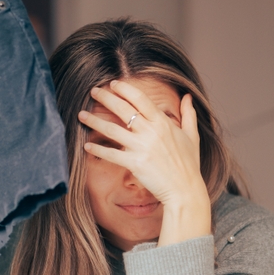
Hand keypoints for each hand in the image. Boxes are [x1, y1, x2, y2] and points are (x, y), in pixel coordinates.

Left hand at [78, 80, 210, 245]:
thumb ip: (189, 115)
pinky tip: (87, 145)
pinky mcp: (134, 163)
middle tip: (93, 91)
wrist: (185, 190)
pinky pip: (111, 154)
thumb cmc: (189, 165)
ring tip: (81, 115)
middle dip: (105, 97)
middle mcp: (151, 132)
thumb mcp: (192, 137)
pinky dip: (97, 149)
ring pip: (111, 130)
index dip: (125, 89)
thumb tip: (188, 97)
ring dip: (94, 121)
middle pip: (122, 109)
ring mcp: (141, 147)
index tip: (113, 84)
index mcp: (163, 122)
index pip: (140, 98)